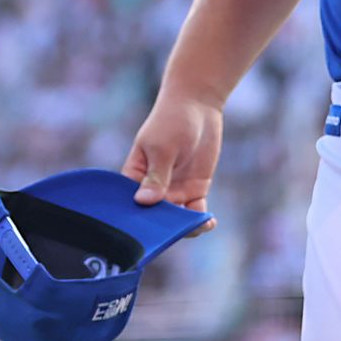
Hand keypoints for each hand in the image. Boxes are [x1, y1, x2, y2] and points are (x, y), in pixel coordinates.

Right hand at [122, 89, 223, 232]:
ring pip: (176, 218)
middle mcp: (152, 187)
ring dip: (184, 226)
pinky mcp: (194, 189)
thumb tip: (144, 201)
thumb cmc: (171, 121)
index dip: (136, 220)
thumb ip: (156, 176)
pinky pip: (195, 211)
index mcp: (135, 176)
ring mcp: (174, 189)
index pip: (131, 204)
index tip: (145, 234)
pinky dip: (201, 219)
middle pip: (154, 216)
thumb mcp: (162, 148)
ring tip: (196, 226)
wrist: (197, 106)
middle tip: (174, 233)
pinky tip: (208, 221)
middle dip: (163, 228)